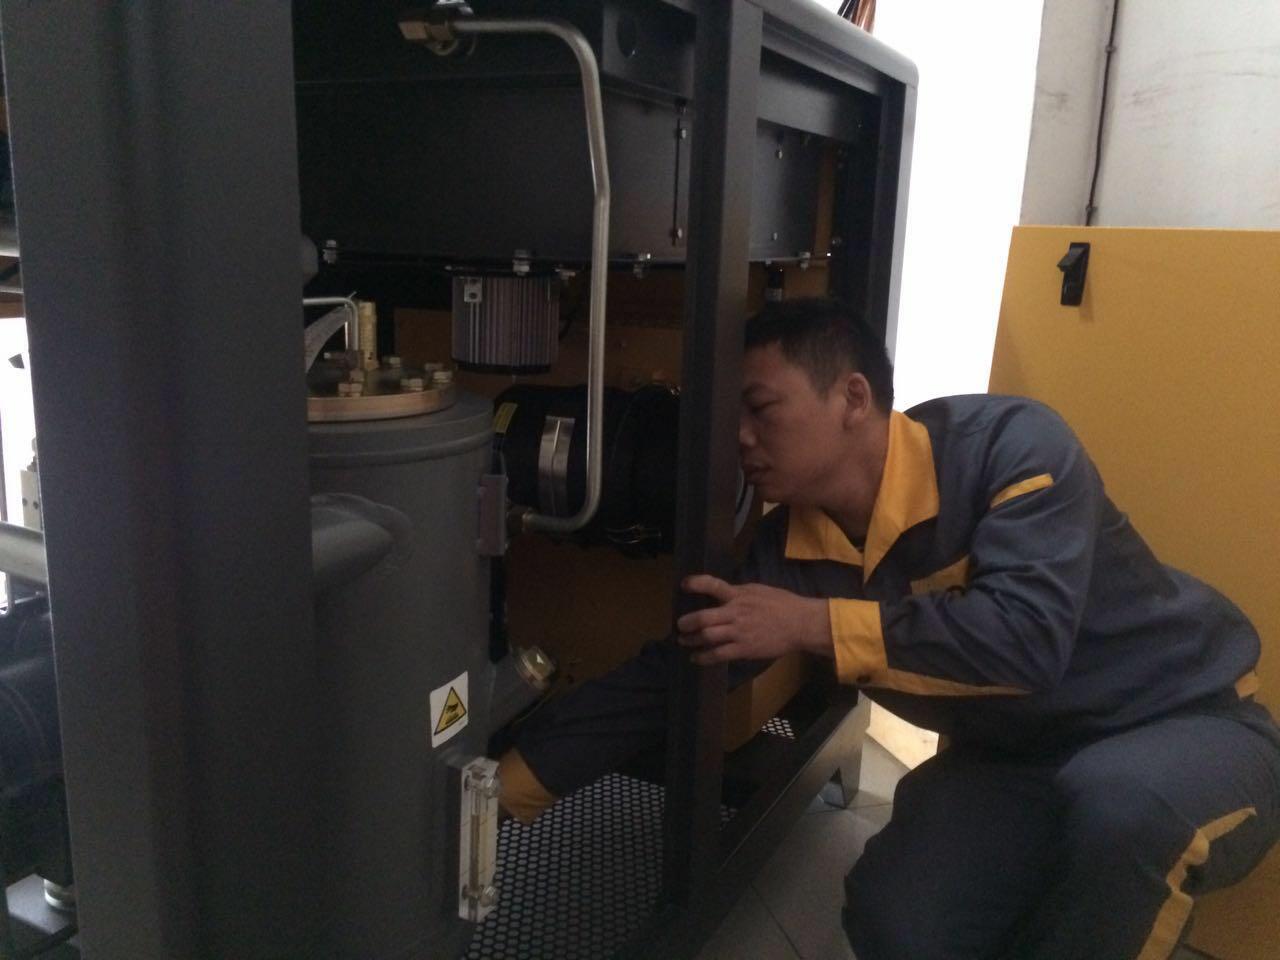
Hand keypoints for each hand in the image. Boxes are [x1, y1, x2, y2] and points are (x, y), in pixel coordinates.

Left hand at [675, 574, 831, 665]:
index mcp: (739, 595)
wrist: (801, 624)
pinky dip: (704, 657)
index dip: (696, 583)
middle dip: (687, 622)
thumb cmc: (782, 604)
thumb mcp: (758, 590)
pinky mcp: (744, 649)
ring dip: (691, 640)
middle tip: (680, 625)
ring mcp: (739, 632)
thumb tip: (722, 594)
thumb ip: (739, 593)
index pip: (713, 585)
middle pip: (704, 618)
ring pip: (708, 637)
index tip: (684, 584)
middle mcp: (736, 613)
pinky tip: (697, 658)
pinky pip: (719, 655)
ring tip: (683, 641)